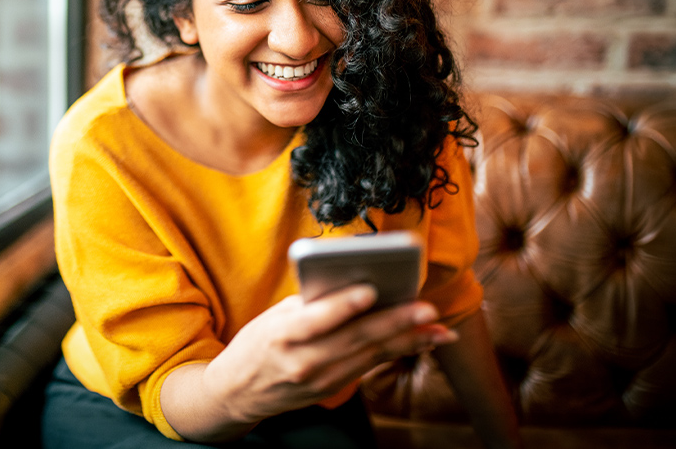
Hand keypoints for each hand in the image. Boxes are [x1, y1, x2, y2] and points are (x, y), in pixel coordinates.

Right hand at [160, 284, 457, 440]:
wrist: (237, 391)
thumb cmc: (257, 344)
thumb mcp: (272, 318)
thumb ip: (309, 305)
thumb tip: (354, 284)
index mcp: (281, 335)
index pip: (316, 319)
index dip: (344, 305)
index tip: (371, 289)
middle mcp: (302, 361)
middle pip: (354, 339)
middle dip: (395, 323)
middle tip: (427, 309)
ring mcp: (320, 380)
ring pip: (370, 356)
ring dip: (408, 342)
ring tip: (438, 329)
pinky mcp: (332, 389)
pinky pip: (369, 367)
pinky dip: (397, 352)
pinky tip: (421, 341)